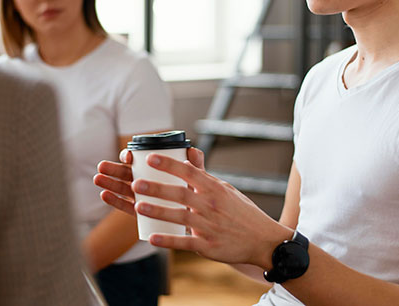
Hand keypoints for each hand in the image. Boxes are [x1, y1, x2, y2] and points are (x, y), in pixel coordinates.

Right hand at [94, 147, 204, 216]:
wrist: (199, 217)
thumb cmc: (195, 192)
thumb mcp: (196, 178)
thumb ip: (196, 165)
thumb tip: (193, 151)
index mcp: (155, 169)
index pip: (139, 159)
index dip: (131, 156)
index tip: (128, 158)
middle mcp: (145, 180)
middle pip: (127, 172)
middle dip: (113, 169)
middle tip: (102, 166)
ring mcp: (140, 196)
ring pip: (122, 188)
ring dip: (109, 183)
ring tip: (98, 179)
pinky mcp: (139, 211)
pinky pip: (125, 205)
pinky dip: (114, 201)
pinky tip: (104, 195)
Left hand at [130, 154, 290, 268]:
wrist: (263, 240)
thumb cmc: (241, 212)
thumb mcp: (225, 188)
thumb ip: (203, 174)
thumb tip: (189, 152)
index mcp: (214, 188)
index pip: (189, 172)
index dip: (169, 164)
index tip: (150, 158)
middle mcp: (210, 205)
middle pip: (180, 194)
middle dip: (157, 188)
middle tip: (136, 183)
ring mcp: (209, 226)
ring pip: (180, 217)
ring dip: (158, 211)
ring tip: (137, 205)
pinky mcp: (208, 246)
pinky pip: (185, 242)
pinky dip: (168, 241)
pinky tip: (151, 237)